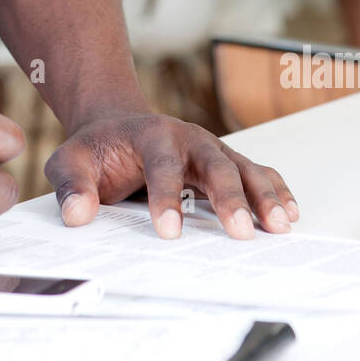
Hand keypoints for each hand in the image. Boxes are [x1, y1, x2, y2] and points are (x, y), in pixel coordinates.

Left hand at [45, 111, 297, 239]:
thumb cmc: (97, 149)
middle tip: (240, 232)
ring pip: (243, 167)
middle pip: (215, 164)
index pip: (162, 164)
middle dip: (229, 198)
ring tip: (278, 226)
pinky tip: (289, 214)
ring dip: (263, 195)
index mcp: (151, 134)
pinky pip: (256, 172)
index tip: (169, 231)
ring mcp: (210, 149)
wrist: (116, 127)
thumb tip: (78, 215)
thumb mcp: (70, 161)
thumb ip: (72, 185)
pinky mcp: (224, 163)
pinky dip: (275, 191)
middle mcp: (188, 137)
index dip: (166, 196)